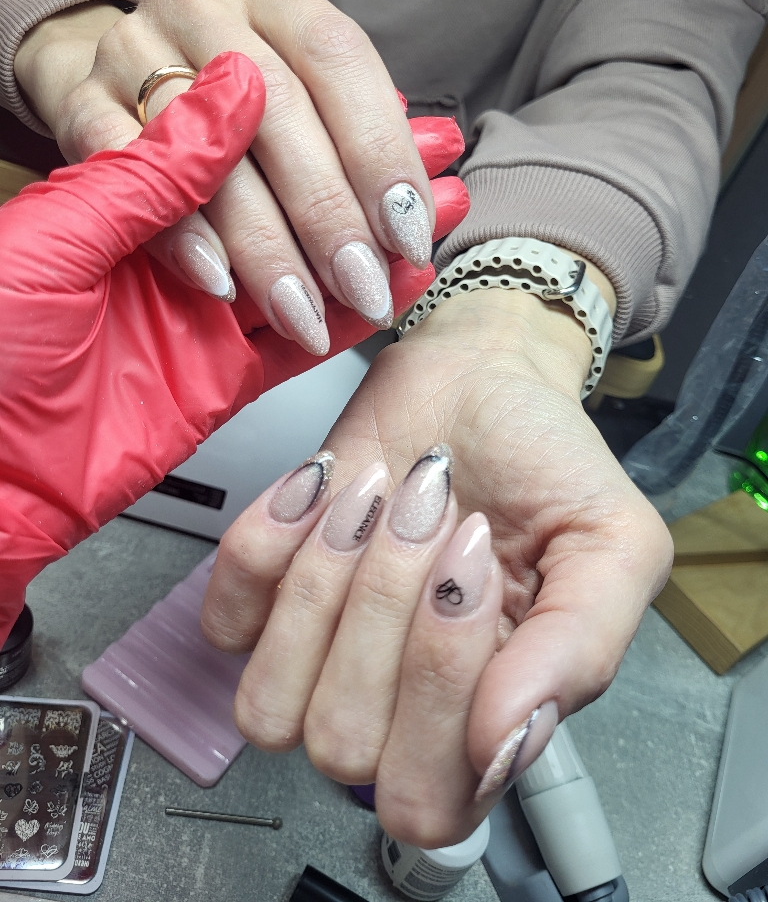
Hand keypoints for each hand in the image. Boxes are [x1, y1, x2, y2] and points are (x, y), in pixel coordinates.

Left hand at [0, 52, 463, 648]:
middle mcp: (177, 246)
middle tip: (429, 148)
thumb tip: (236, 84)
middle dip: (365, 173)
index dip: (310, 114)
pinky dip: (358, 315)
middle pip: (289, 199)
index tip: (371, 92)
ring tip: (439, 204)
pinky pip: (303, 343)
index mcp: (127, 193)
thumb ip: (159, 164)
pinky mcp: (223, 380)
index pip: (238, 135)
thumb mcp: (62, 235)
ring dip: (377, 236)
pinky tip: (407, 280)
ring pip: (311, 268)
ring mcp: (205, 315)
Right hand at [14, 0, 444, 346]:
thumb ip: (368, 138)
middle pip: (279, 108)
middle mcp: (200, 0)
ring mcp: (129, 44)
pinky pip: (129, 174)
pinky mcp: (79, 101)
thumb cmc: (238, 104)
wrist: (124, 84)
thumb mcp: (309, 104)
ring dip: (264, 245)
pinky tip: (222, 286)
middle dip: (329, 215)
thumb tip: (447, 181)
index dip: (382, 153)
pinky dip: (181, 234)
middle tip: (365, 289)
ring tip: (304, 312)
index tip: (411, 237)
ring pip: (208, 148)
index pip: (341, 60)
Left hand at [202, 285, 672, 845]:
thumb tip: (504, 744)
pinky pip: (224, 618)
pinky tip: (326, 488)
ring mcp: (318, 658)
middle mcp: (391, 707)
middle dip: (387, 611)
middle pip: (343, 745)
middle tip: (433, 516)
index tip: (473, 567)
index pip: (427, 801)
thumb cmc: (545, 463)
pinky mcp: (262, 596)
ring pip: (270, 702)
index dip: (441, 692)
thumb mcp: (612, 546)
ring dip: (325, 583)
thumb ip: (578, 652)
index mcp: (483, 721)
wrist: (481, 381)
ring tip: (379, 499)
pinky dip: (270, 542)